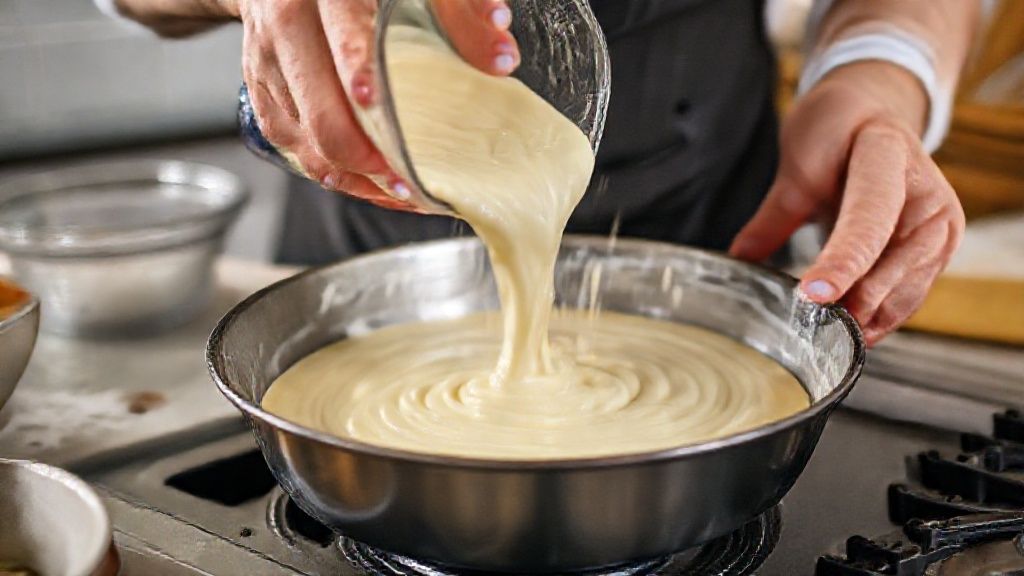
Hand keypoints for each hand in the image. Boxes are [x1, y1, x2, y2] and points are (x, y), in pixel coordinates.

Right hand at [228, 0, 519, 208]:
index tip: (378, 106)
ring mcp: (268, 64)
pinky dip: (334, 173)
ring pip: (305, 139)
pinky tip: (371, 182)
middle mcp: (287, 26)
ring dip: (354, 176)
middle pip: (318, 111)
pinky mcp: (263, 94)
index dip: (359, 74)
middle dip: (364, 157)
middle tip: (407, 181)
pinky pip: (294, 148)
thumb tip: (500, 59)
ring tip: (400, 191)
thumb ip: (462, 11)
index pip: (342, 38)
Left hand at [730, 62, 964, 345]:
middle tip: (809, 329)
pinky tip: (851, 331)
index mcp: (889, 156)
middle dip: (853, 302)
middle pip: (893, 264)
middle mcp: (928, 193)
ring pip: (905, 289)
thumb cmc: (835, 130)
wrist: (873, 112)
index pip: (869, 218)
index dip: (843, 261)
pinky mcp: (939, 250)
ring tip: (825, 336)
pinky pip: (910, 295)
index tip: (814, 296)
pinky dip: (880, 316)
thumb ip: (774, 216)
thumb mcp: (798, 162)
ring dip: (867, 318)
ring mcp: (941, 224)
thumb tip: (739, 262)